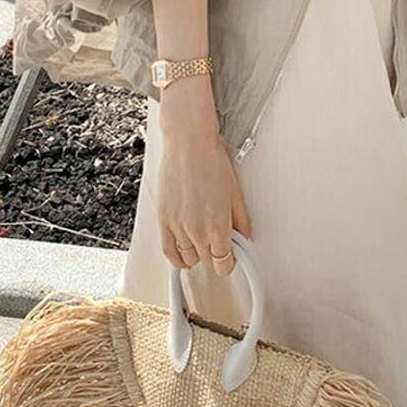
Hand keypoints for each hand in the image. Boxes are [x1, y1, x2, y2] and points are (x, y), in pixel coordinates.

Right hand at [156, 76, 251, 276]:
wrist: (189, 143)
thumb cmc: (212, 160)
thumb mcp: (235, 192)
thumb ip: (240, 220)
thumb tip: (243, 236)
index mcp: (218, 226)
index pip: (224, 264)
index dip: (229, 263)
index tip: (231, 257)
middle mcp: (197, 231)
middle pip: (207, 261)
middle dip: (215, 252)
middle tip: (219, 238)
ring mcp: (178, 226)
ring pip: (188, 258)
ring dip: (197, 252)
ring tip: (202, 239)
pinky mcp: (163, 219)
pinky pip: (168, 251)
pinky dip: (177, 257)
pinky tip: (183, 253)